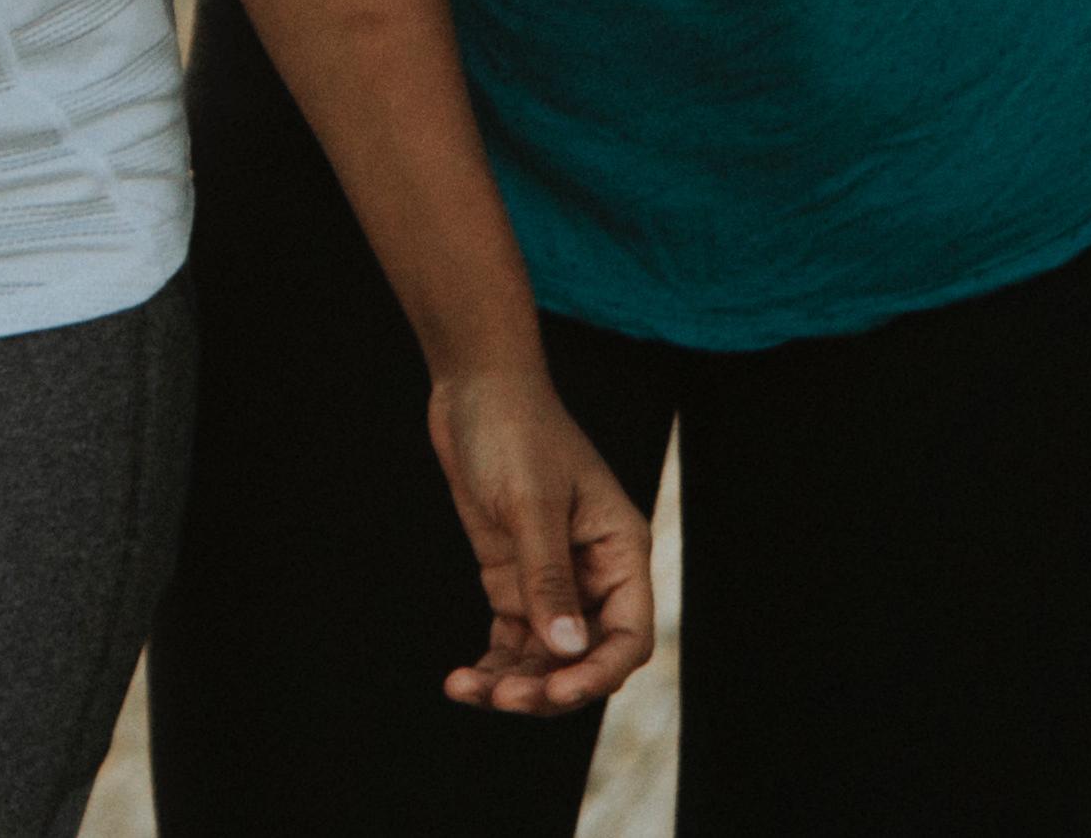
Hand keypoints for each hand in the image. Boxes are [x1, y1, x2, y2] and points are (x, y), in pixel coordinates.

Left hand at [423, 364, 653, 713]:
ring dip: (514, 682)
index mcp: (621, 553)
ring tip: (467, 691)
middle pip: (586, 655)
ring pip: (545, 655)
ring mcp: (553, 579)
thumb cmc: (515, 433)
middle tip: (502, 701)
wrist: (475, 390)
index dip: (597, 672)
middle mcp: (594, 575)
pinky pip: (512, 637)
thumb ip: (547, 576)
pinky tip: (461, 680)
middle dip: (549, 686)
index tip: (554, 690)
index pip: (628, 635)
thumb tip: (566, 649)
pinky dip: (492, 663)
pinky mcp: (513, 578)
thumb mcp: (530, 503)